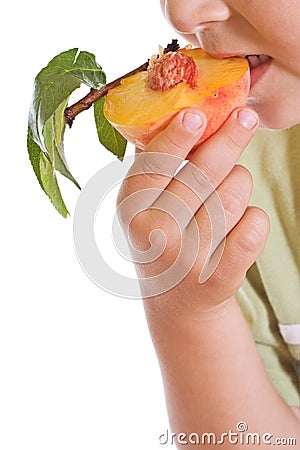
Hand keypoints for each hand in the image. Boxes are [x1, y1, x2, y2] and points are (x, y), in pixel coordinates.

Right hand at [116, 107, 269, 314]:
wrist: (177, 302)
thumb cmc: (163, 240)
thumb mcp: (145, 206)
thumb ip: (155, 163)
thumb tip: (178, 108)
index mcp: (131, 210)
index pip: (155, 166)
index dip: (177, 138)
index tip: (197, 114)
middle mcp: (154, 235)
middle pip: (202, 175)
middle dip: (229, 141)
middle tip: (246, 117)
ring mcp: (186, 259)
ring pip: (233, 196)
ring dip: (239, 187)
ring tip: (228, 194)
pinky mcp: (218, 278)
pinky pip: (254, 225)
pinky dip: (254, 218)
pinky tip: (240, 223)